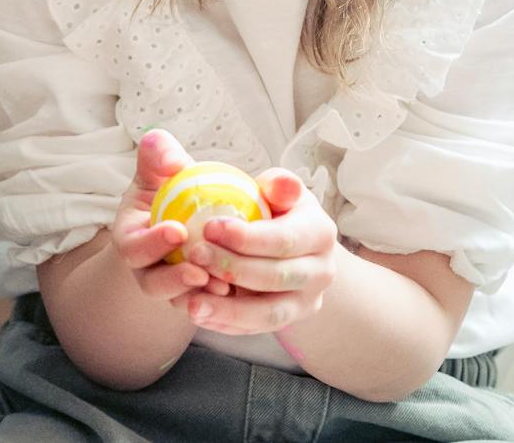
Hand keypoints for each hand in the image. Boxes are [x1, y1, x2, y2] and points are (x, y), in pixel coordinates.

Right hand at [106, 130, 213, 308]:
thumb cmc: (171, 184)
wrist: (190, 210)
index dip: (151, 243)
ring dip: (200, 296)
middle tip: (201, 271)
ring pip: (180, 301)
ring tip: (225, 286)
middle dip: (174, 280)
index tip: (178, 230)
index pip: (133, 247)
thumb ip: (160, 154)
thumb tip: (172, 159)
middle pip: (153, 284)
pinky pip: (204, 306)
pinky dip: (219, 301)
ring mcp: (170, 288)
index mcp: (130, 238)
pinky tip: (240, 291)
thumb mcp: (161, 165)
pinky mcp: (196, 299)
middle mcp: (145, 268)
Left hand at [182, 168, 338, 335]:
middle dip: (233, 268)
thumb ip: (278, 184)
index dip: (247, 237)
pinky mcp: (288, 322)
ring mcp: (306, 302)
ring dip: (228, 310)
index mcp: (320, 233)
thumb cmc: (276, 208)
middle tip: (195, 255)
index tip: (209, 227)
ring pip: (269, 314)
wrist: (288, 244)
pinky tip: (198, 313)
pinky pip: (255, 329)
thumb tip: (279, 185)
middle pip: (276, 277)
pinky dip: (226, 324)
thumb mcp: (279, 189)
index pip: (285, 239)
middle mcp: (322, 272)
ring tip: (192, 303)